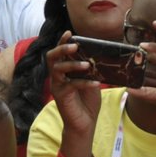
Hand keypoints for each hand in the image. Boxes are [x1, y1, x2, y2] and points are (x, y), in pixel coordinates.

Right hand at [46, 31, 102, 156]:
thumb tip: (103, 54)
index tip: (69, 32)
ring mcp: (57, 86)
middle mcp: (57, 76)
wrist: (84, 123)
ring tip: (88, 64)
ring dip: (73, 65)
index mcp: (64, 70)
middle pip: (52, 57)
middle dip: (62, 49)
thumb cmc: (87, 101)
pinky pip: (71, 85)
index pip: (59, 52)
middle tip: (75, 46)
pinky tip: (96, 82)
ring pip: (58, 69)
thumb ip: (92, 68)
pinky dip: (84, 82)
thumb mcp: (92, 79)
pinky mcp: (61, 96)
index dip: (62, 41)